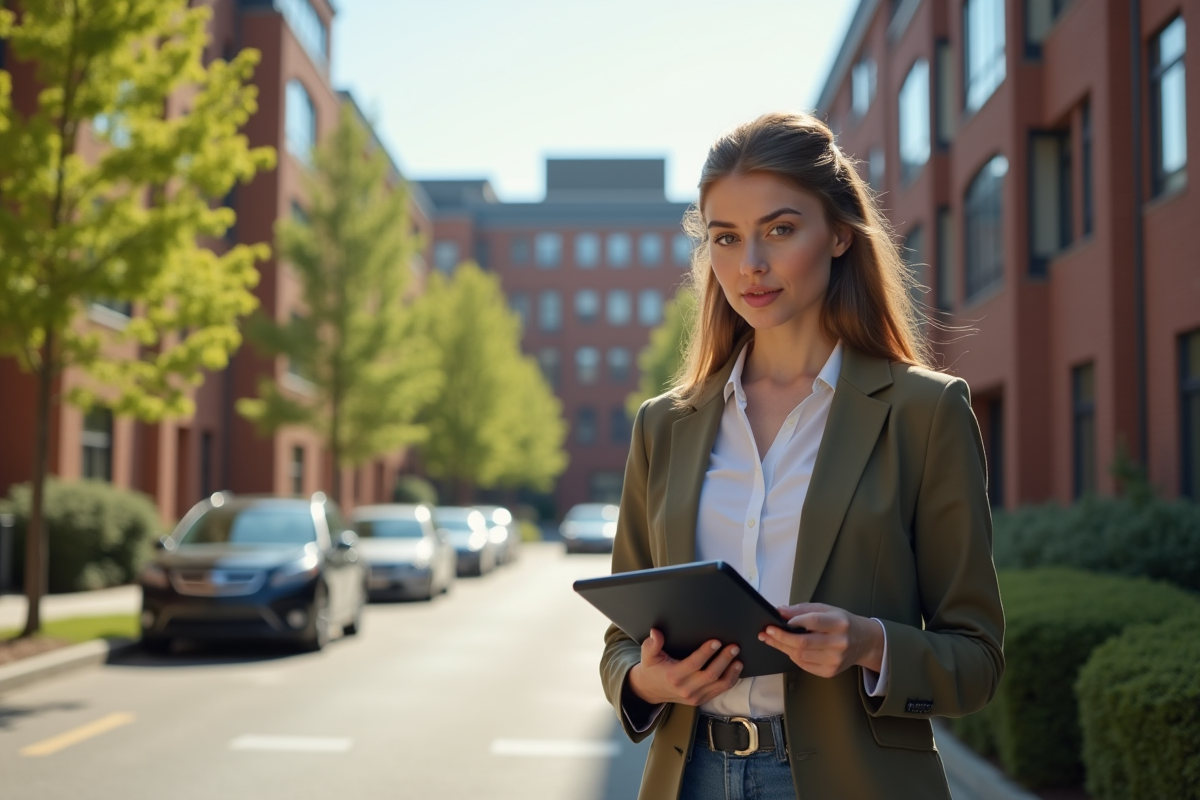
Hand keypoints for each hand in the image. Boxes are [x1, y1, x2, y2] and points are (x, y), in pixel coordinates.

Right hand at [627, 629, 742, 705]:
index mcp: (673, 676)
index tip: (716, 642)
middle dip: (724, 660)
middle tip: (733, 647)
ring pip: (719, 685)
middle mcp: (685, 688)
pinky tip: (735, 669)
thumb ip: (652, 644)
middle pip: (710, 675)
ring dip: (731, 671)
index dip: (706, 652)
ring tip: (738, 659)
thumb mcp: (648, 656)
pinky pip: (720, 691)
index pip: (694, 664)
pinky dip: (730, 680)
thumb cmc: (653, 669)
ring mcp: (695, 697)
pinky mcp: (701, 700)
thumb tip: (656, 633)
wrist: (652, 691)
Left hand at [758, 603, 883, 677]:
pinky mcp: (831, 671)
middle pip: (803, 643)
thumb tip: (779, 611)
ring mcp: (835, 660)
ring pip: (801, 656)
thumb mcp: (826, 609)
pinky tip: (788, 649)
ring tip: (773, 640)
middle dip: (780, 638)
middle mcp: (839, 642)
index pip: (813, 622)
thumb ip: (802, 610)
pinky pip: (805, 665)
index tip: (773, 623)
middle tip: (766, 633)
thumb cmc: (842, 623)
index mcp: (839, 623)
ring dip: (783, 648)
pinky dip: (793, 657)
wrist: (865, 642)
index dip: (792, 623)